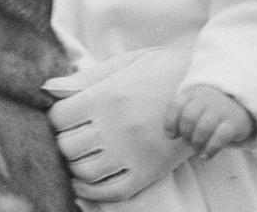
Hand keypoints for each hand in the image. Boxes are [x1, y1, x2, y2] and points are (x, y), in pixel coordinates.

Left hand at [43, 47, 195, 201]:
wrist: (209, 88)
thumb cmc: (163, 70)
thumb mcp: (125, 64)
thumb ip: (85, 78)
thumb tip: (47, 88)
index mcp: (107, 96)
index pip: (59, 118)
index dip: (57, 118)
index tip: (65, 115)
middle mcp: (116, 127)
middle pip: (67, 146)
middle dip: (64, 140)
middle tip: (73, 134)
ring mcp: (132, 152)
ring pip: (84, 171)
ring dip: (75, 165)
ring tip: (80, 154)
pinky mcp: (148, 171)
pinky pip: (111, 191)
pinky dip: (90, 192)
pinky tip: (83, 182)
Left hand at [164, 84, 255, 159]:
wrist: (240, 103)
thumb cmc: (209, 109)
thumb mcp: (195, 104)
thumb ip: (182, 114)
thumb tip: (171, 136)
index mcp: (193, 94)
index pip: (177, 104)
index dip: (170, 122)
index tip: (172, 135)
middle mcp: (206, 99)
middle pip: (189, 117)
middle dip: (186, 133)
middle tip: (188, 141)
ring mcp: (221, 110)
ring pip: (203, 127)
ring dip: (197, 142)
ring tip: (197, 147)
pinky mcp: (233, 124)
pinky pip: (219, 138)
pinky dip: (210, 149)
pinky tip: (205, 155)